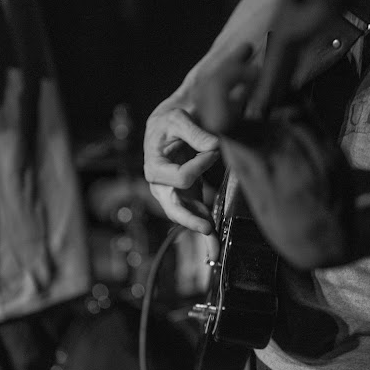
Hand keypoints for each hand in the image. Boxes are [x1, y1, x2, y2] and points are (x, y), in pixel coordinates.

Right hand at [144, 102, 221, 262]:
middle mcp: (160, 185)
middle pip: (174, 207)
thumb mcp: (178, 118)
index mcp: (154, 166)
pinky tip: (214, 250)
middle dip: (190, 219)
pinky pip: (194, 217)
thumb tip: (214, 145)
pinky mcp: (187, 197)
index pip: (181, 176)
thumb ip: (194, 132)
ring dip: (200, 231)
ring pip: (184, 217)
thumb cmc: (170, 121)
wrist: (169, 125)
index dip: (200, 164)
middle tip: (207, 228)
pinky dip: (206, 234)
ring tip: (215, 250)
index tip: (213, 148)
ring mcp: (173, 194)